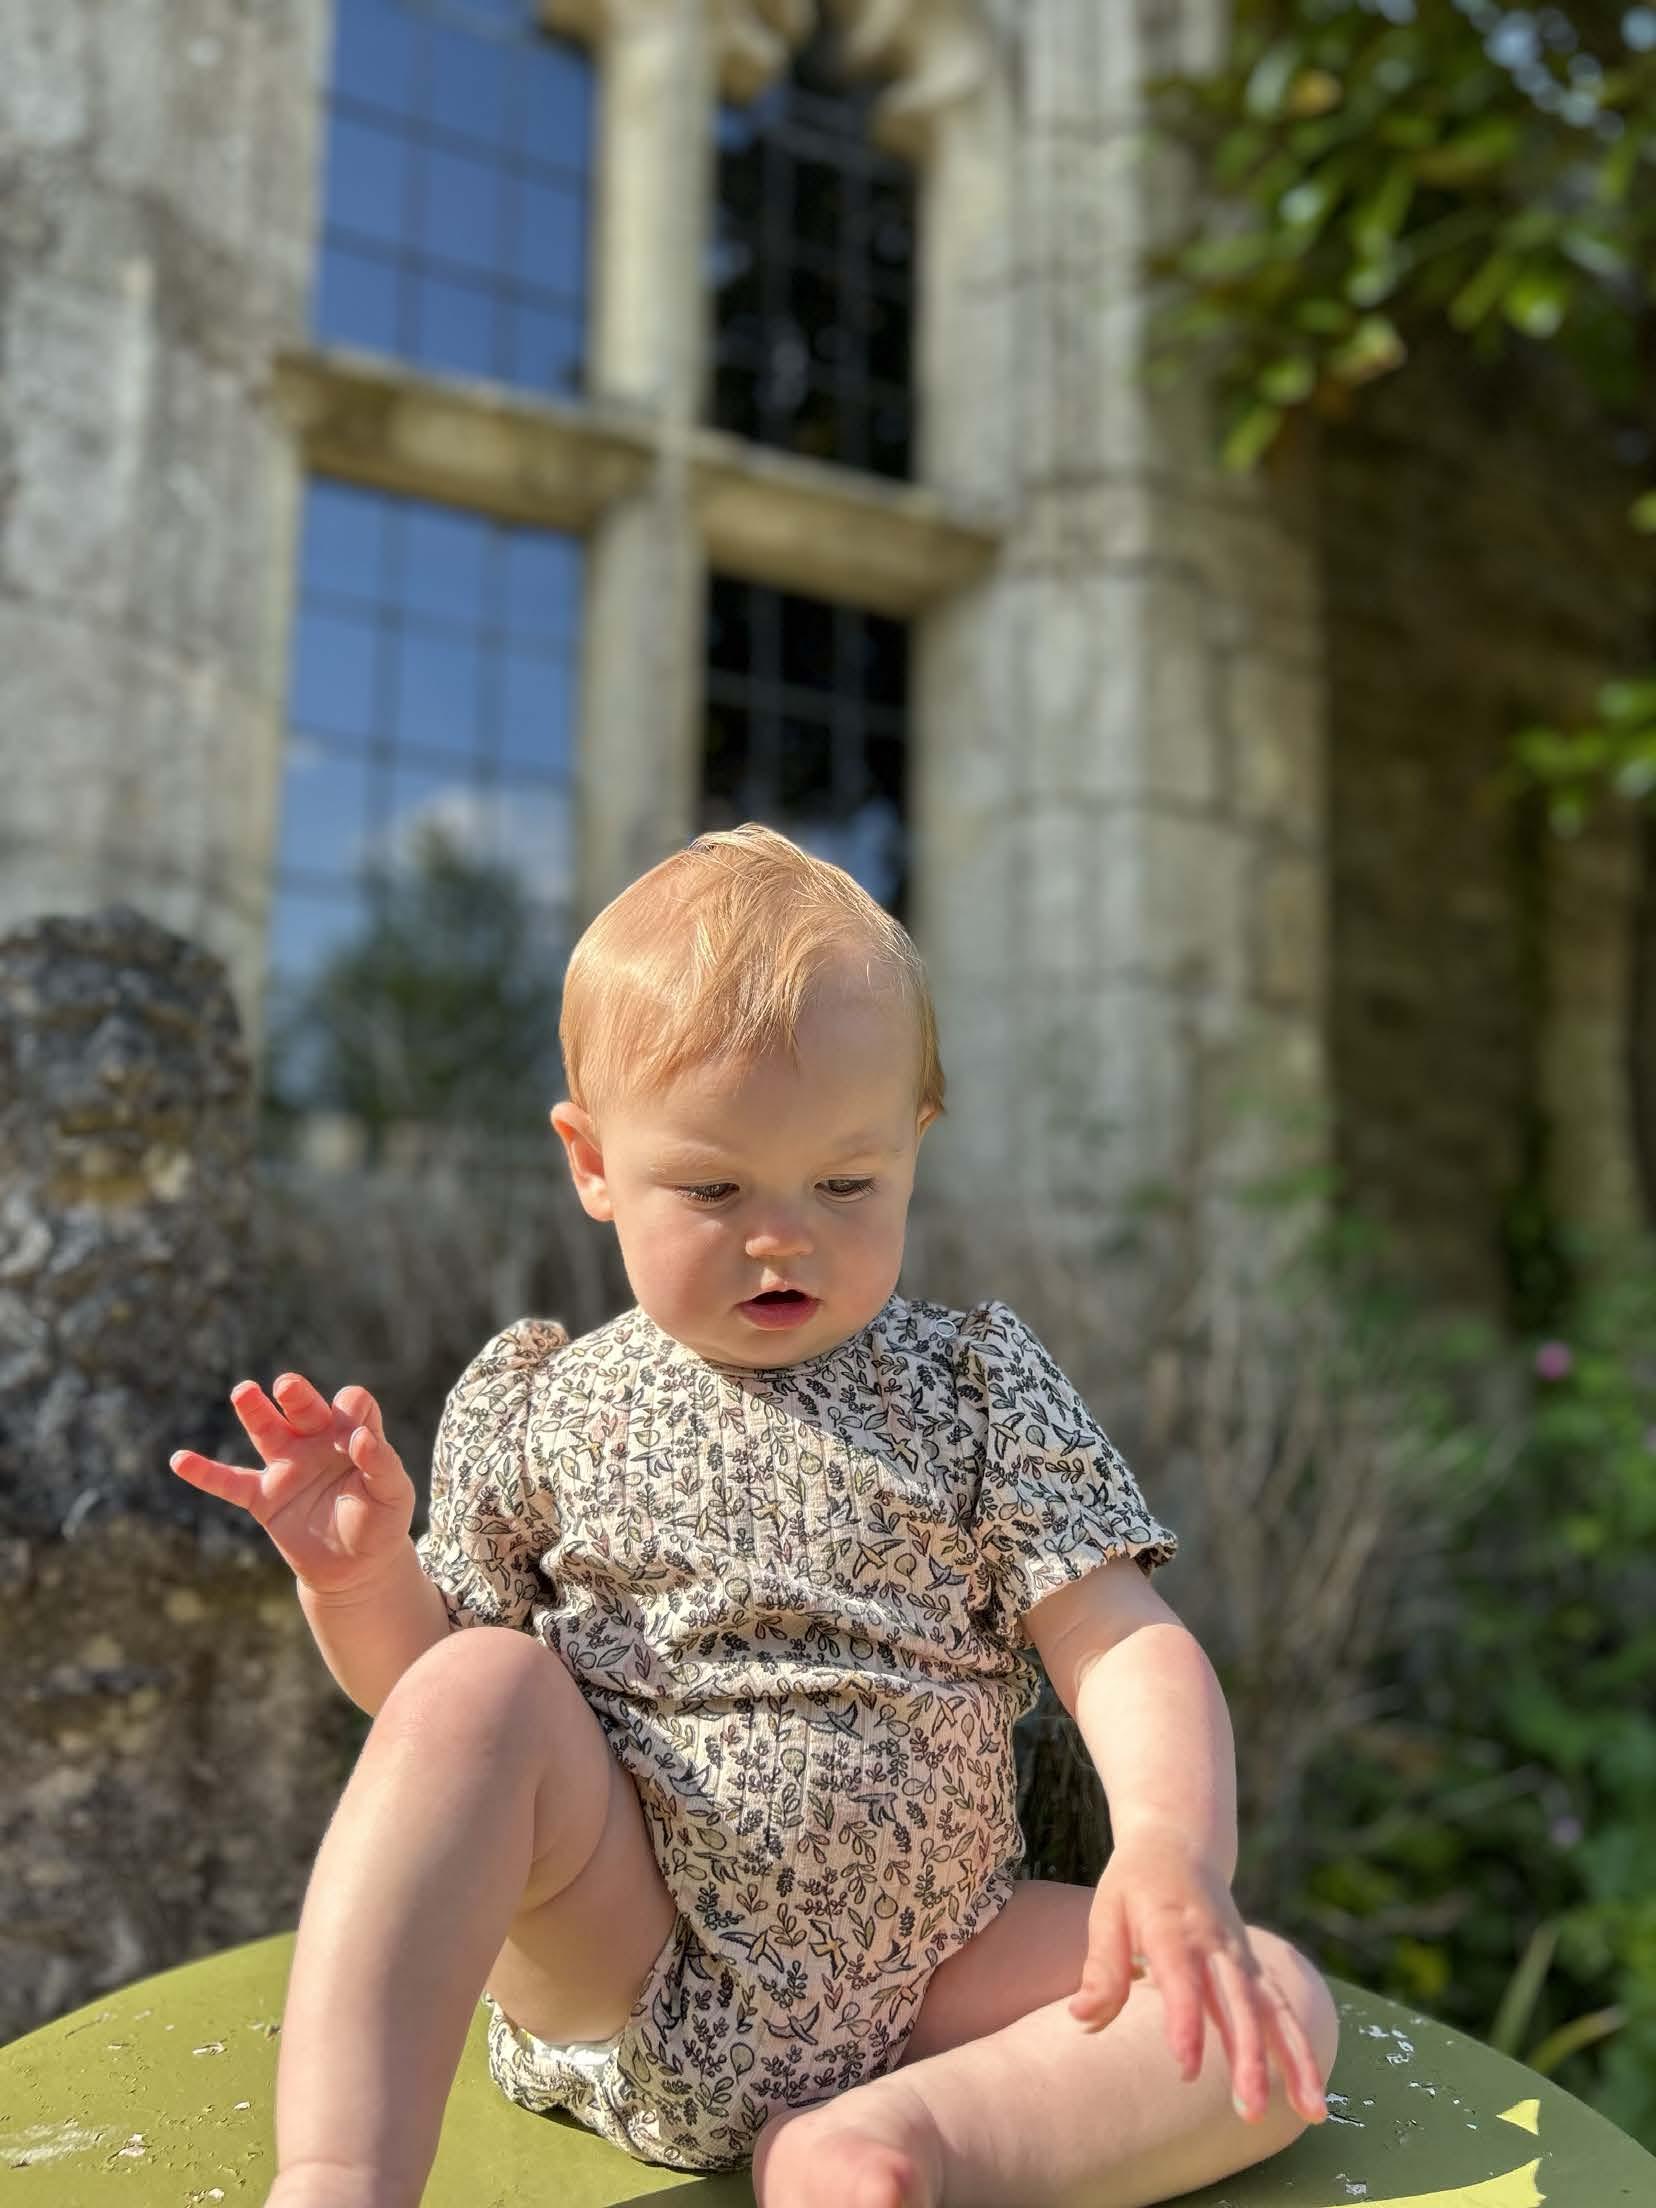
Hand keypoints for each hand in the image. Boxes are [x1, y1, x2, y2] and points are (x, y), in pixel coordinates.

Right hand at [170, 1373, 414, 1597]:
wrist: (356, 1566)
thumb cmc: (381, 1522)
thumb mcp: (394, 1495)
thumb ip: (382, 1464)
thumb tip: (360, 1438)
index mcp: (352, 1435)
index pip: (352, 1406)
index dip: (353, 1411)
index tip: (356, 1437)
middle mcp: (316, 1442)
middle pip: (304, 1408)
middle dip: (297, 1396)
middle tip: (287, 1386)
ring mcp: (287, 1467)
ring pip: (267, 1431)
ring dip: (255, 1411)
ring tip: (244, 1391)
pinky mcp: (265, 1498)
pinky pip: (230, 1482)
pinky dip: (205, 1473)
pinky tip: (180, 1460)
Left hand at [1068, 1826, 1326, 2127]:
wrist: (1180, 1843)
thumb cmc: (1134, 1883)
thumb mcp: (1107, 1911)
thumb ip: (1101, 1967)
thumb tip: (1083, 2018)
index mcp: (1173, 1927)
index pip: (1182, 1981)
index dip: (1185, 2023)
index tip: (1186, 2070)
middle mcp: (1216, 1944)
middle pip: (1238, 2003)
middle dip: (1248, 2057)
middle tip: (1249, 2110)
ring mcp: (1241, 1957)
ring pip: (1274, 2011)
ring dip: (1294, 2061)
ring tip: (1311, 2113)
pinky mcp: (1255, 1969)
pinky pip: (1283, 2011)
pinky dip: (1302, 2051)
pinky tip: (1312, 2096)